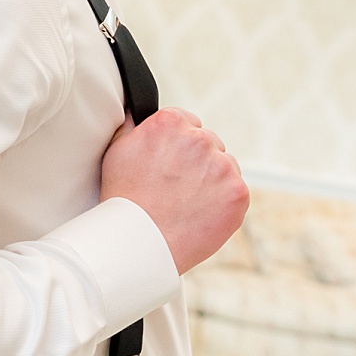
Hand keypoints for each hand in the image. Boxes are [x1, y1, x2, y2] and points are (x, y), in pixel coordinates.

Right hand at [100, 109, 249, 274]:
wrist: (139, 241)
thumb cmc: (124, 200)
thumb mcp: (117, 150)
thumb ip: (135, 127)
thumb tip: (139, 114)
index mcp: (170, 123)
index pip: (187, 122)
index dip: (177, 145)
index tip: (169, 162)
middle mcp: (200, 139)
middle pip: (208, 143)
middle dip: (196, 161)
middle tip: (175, 187)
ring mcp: (223, 166)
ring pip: (224, 167)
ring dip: (212, 180)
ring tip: (185, 203)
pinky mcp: (238, 192)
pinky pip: (235, 192)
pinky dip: (222, 203)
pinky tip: (199, 213)